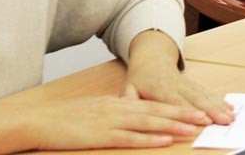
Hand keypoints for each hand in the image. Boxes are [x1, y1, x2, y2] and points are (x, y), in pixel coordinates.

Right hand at [0, 95, 207, 153]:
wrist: (41, 120)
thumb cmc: (66, 119)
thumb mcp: (96, 111)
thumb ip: (116, 113)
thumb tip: (134, 118)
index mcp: (118, 102)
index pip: (153, 104)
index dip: (176, 107)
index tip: (195, 110)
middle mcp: (119, 108)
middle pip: (157, 110)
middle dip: (182, 114)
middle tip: (204, 117)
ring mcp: (111, 121)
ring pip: (148, 123)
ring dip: (172, 125)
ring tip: (192, 128)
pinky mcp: (102, 135)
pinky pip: (130, 138)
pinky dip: (149, 139)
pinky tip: (163, 141)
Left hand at [125, 30, 234, 125]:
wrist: (152, 56)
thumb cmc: (140, 77)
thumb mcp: (129, 86)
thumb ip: (128, 97)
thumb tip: (124, 106)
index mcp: (159, 88)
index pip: (175, 102)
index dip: (189, 111)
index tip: (202, 119)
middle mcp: (177, 85)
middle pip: (196, 99)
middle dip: (211, 110)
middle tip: (223, 120)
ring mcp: (187, 84)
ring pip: (205, 96)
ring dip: (219, 106)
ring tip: (230, 116)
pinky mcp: (194, 85)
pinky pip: (208, 92)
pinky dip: (220, 100)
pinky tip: (231, 107)